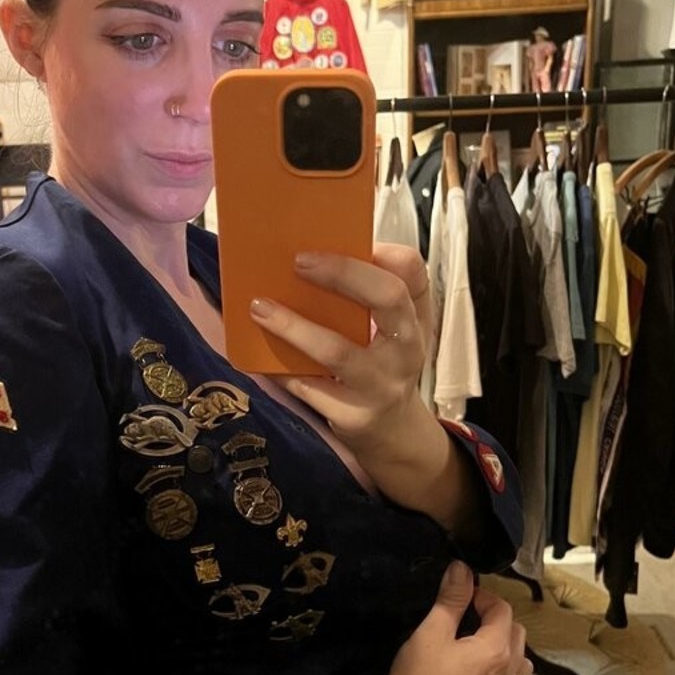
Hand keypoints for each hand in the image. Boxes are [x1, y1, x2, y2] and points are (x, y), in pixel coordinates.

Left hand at [249, 243, 478, 529]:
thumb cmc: (383, 366)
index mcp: (416, 317)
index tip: (349, 240)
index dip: (385, 252)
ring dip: (294, 327)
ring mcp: (382, 384)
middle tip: (298, 262)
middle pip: (388, 298)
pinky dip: (281, 370)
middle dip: (342, 274)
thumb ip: (369, 299)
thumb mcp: (393, 332)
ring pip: (339, 351)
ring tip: (260, 308)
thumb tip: (309, 259)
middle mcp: (407, 348)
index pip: (414, 273)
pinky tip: (258, 356)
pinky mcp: (354, 415)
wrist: (394, 434)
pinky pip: (309, 388)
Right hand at [370, 562, 530, 674]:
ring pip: (523, 670)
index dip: (483, 597)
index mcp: (496, 649)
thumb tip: (463, 568)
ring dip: (510, 653)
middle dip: (497, 620)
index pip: (502, 611)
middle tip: (468, 618)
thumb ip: (451, 599)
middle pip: (518, 636)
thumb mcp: (431, 631)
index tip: (462, 595)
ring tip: (483, 650)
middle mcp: (508, 674)